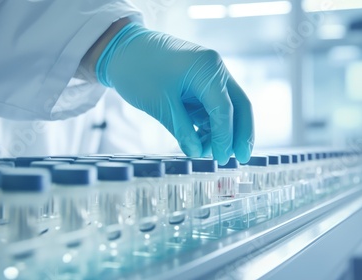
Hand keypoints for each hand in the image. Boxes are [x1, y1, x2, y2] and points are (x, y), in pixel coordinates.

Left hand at [96, 23, 253, 164]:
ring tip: (209, 154)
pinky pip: (211, 106)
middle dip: (241, 134)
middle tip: (242, 159)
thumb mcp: (159, 104)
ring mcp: (208, 75)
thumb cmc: (137, 70)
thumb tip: (198, 153)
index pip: (225, 109)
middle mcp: (214, 69)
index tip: (222, 159)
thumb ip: (182, 130)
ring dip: (222, 131)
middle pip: (238, 105)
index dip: (225, 137)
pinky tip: (202, 142)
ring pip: (227, 108)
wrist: (119, 49)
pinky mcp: (199, 82)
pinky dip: (210, 124)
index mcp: (208, 69)